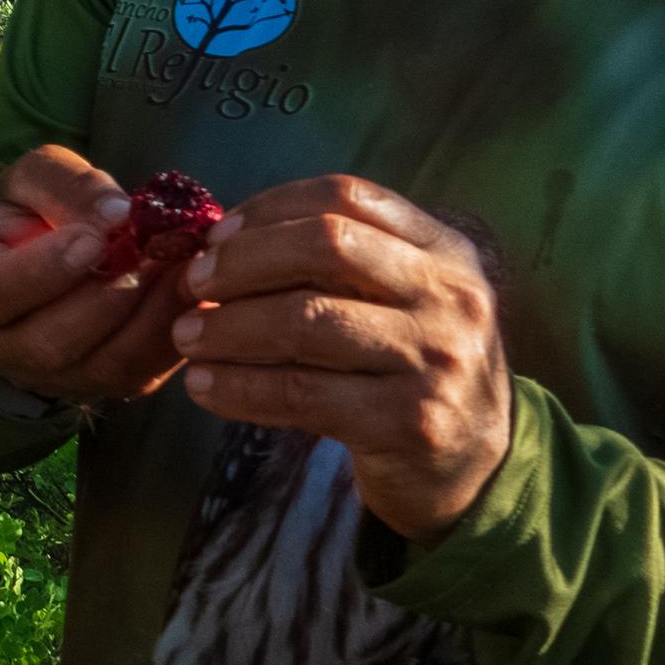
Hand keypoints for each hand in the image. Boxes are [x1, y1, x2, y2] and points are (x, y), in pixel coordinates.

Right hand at [0, 144, 197, 406]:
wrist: (33, 258)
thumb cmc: (26, 212)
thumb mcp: (31, 179)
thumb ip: (67, 185)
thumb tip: (119, 213)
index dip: (45, 271)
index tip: (94, 238)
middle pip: (52, 342)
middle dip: (110, 297)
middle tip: (157, 250)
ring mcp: (50, 376)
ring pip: (103, 366)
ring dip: (152, 317)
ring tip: (184, 266)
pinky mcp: (100, 387)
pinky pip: (140, 375)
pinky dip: (173, 334)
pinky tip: (193, 292)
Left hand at [171, 176, 511, 540]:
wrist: (478, 467)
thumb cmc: (414, 369)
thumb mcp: (402, 301)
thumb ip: (338, 265)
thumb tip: (220, 243)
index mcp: (444, 250)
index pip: (347, 197)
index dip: (270, 208)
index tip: (216, 234)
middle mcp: (449, 295)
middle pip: (326, 245)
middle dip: (244, 260)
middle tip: (192, 283)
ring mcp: (435, 358)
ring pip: (306, 321)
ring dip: (228, 327)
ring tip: (185, 337)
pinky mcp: (410, 422)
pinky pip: (301, 393)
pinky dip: (239, 387)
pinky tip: (204, 387)